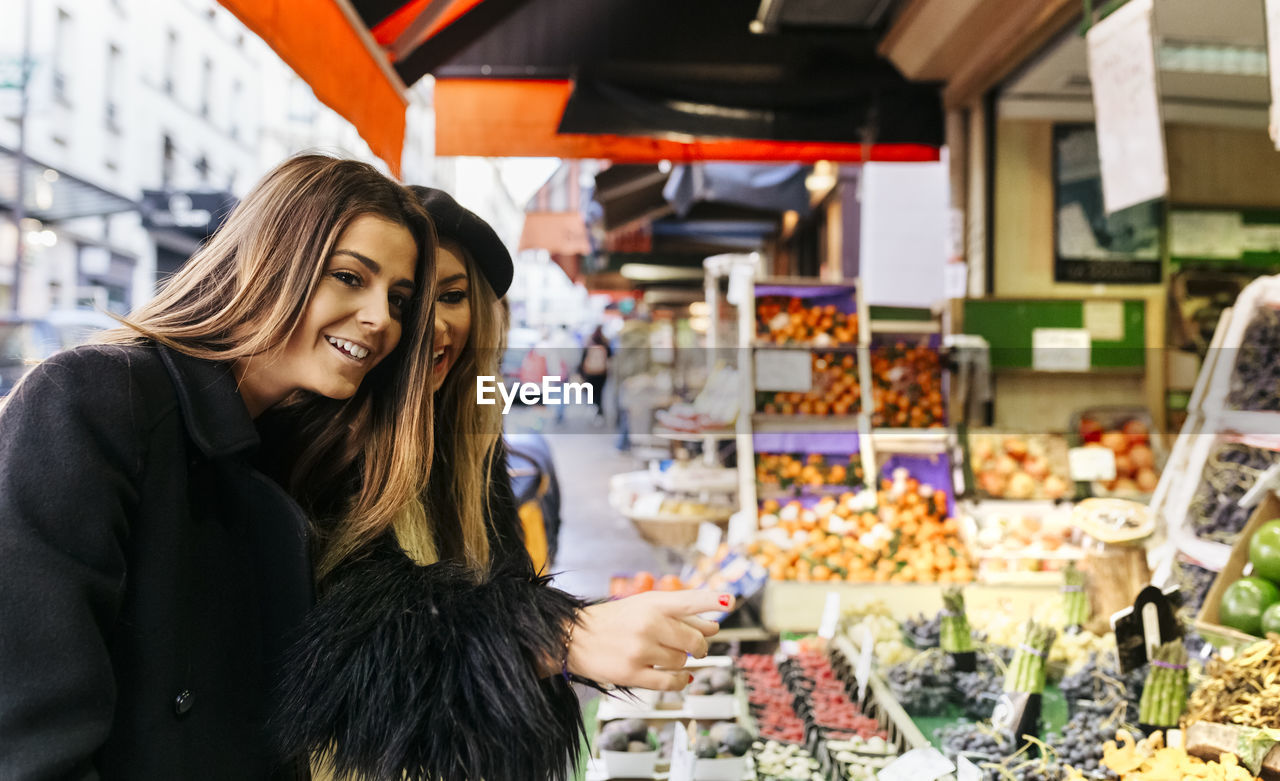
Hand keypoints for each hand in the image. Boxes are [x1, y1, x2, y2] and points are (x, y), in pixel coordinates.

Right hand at [567, 590, 730, 689]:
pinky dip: (681, 680)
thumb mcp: (645, 606)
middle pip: (694, 639)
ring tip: (667, 655)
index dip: (711, 600)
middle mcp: (646, 624)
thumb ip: (681, 614)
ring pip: (683, 661)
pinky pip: (671, 681)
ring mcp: (639, 649)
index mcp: (651, 602)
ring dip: (682, 661)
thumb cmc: (616, 620)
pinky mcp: (632, 673)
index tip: (729, 602)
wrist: (575, 638)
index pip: (688, 600)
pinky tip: (681, 676)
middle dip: (700, 646)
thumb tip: (714, 627)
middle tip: (697, 647)